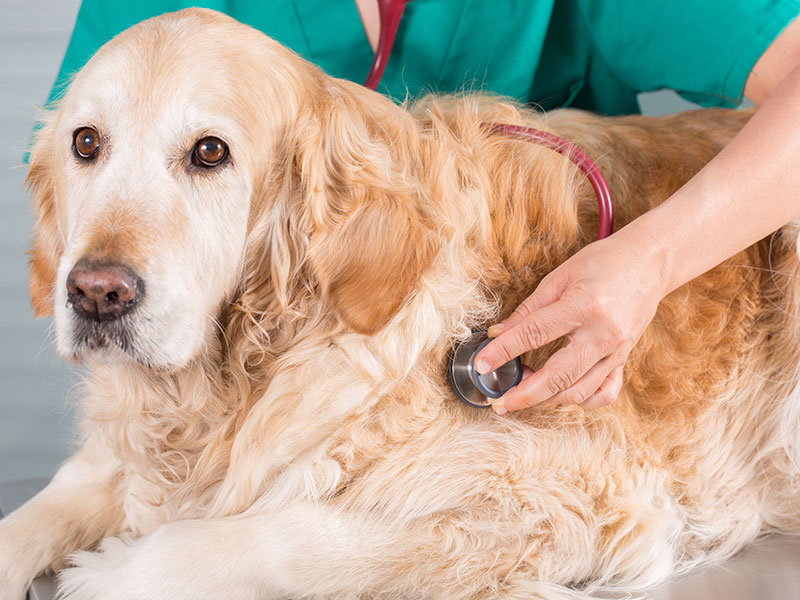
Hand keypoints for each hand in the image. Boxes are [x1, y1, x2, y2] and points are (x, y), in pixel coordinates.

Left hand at [475, 230, 668, 412]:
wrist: (650, 262)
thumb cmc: (603, 262)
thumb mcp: (560, 276)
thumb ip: (529, 309)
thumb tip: (499, 334)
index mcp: (584, 306)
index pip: (534, 334)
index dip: (503, 351)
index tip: (482, 365)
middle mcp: (603, 333)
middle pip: (557, 376)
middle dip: (523, 394)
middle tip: (500, 402)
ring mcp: (617, 351)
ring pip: (577, 390)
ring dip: (546, 397)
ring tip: (523, 389)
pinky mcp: (624, 359)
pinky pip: (602, 393)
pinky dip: (579, 398)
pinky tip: (559, 392)